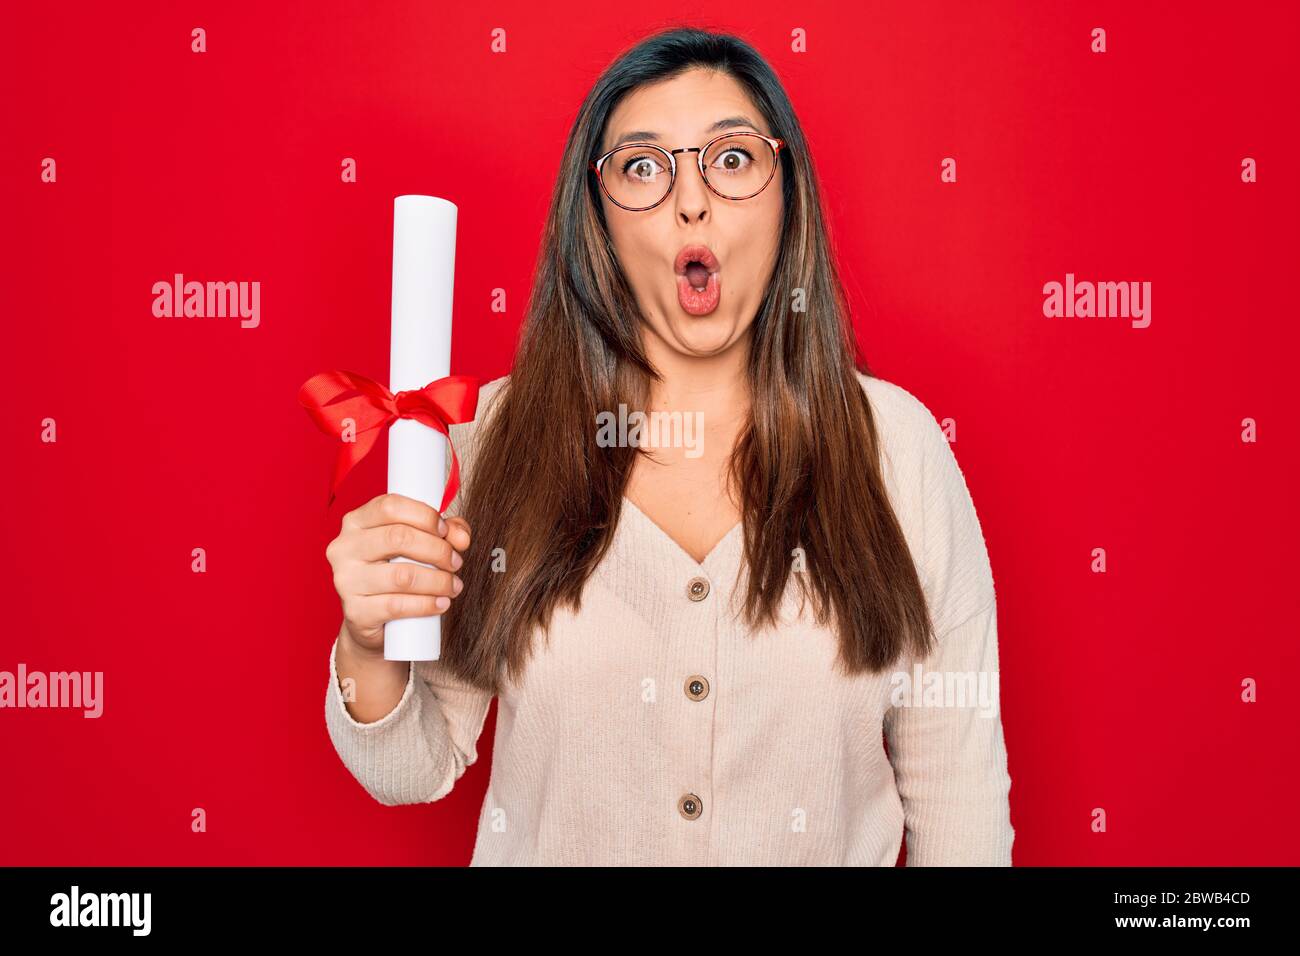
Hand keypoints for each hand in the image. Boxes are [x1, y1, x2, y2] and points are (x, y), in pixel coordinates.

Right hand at [326, 492, 471, 656]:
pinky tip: (441, 603)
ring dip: (438, 580)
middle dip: (437, 550)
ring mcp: (346, 580)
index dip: (424, 516)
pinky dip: (427, 604)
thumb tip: (461, 537)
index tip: (445, 531)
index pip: (390, 506)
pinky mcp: (356, 611)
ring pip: (402, 575)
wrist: (370, 618)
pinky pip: (398, 606)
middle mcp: (344, 548)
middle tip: (455, 562)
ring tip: (453, 585)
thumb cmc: (394, 570)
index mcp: (356, 521)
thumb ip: (445, 531)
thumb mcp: (417, 543)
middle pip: (398, 537)